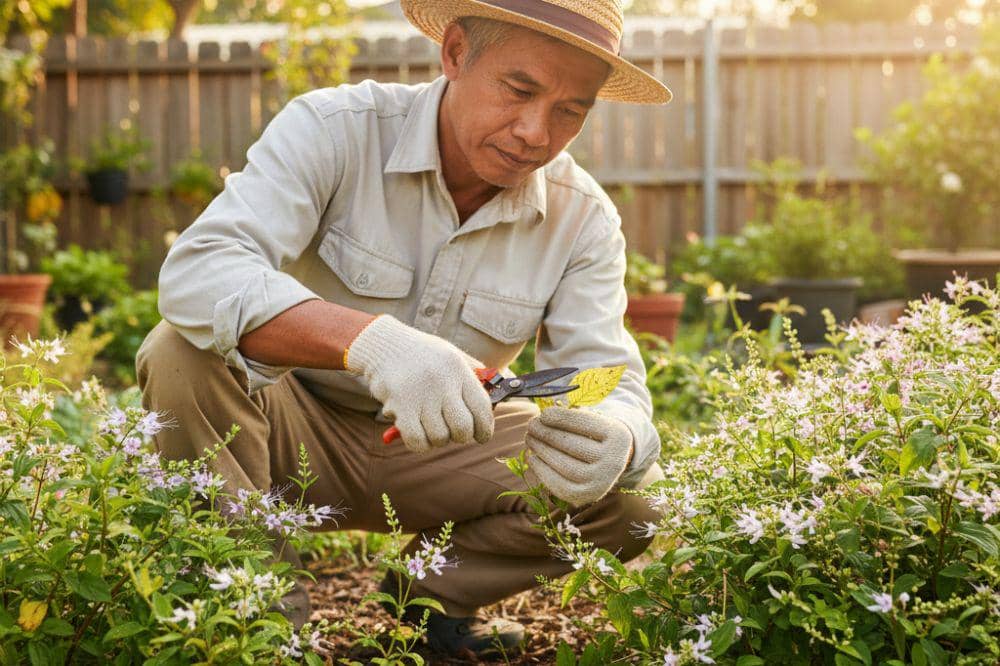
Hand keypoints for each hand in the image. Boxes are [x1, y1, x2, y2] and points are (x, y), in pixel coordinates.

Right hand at [345, 315, 493, 451]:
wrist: (383, 345)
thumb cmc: (423, 354)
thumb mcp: (453, 355)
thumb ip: (475, 375)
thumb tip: (501, 394)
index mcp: (458, 369)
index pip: (482, 407)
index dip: (485, 428)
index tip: (482, 436)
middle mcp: (442, 382)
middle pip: (463, 427)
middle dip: (462, 437)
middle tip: (455, 433)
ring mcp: (420, 395)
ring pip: (440, 437)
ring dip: (438, 439)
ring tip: (432, 426)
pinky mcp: (400, 407)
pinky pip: (417, 441)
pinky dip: (420, 444)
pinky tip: (417, 434)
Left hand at [524, 407, 632, 505]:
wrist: (608, 464)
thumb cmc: (593, 436)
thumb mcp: (591, 421)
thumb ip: (571, 416)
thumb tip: (543, 417)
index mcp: (618, 436)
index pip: (586, 424)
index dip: (562, 418)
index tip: (543, 414)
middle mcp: (614, 461)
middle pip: (574, 446)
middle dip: (547, 434)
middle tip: (531, 425)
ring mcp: (602, 482)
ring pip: (566, 467)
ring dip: (542, 451)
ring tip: (530, 439)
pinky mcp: (587, 496)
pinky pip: (560, 485)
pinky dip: (542, 471)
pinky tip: (532, 457)